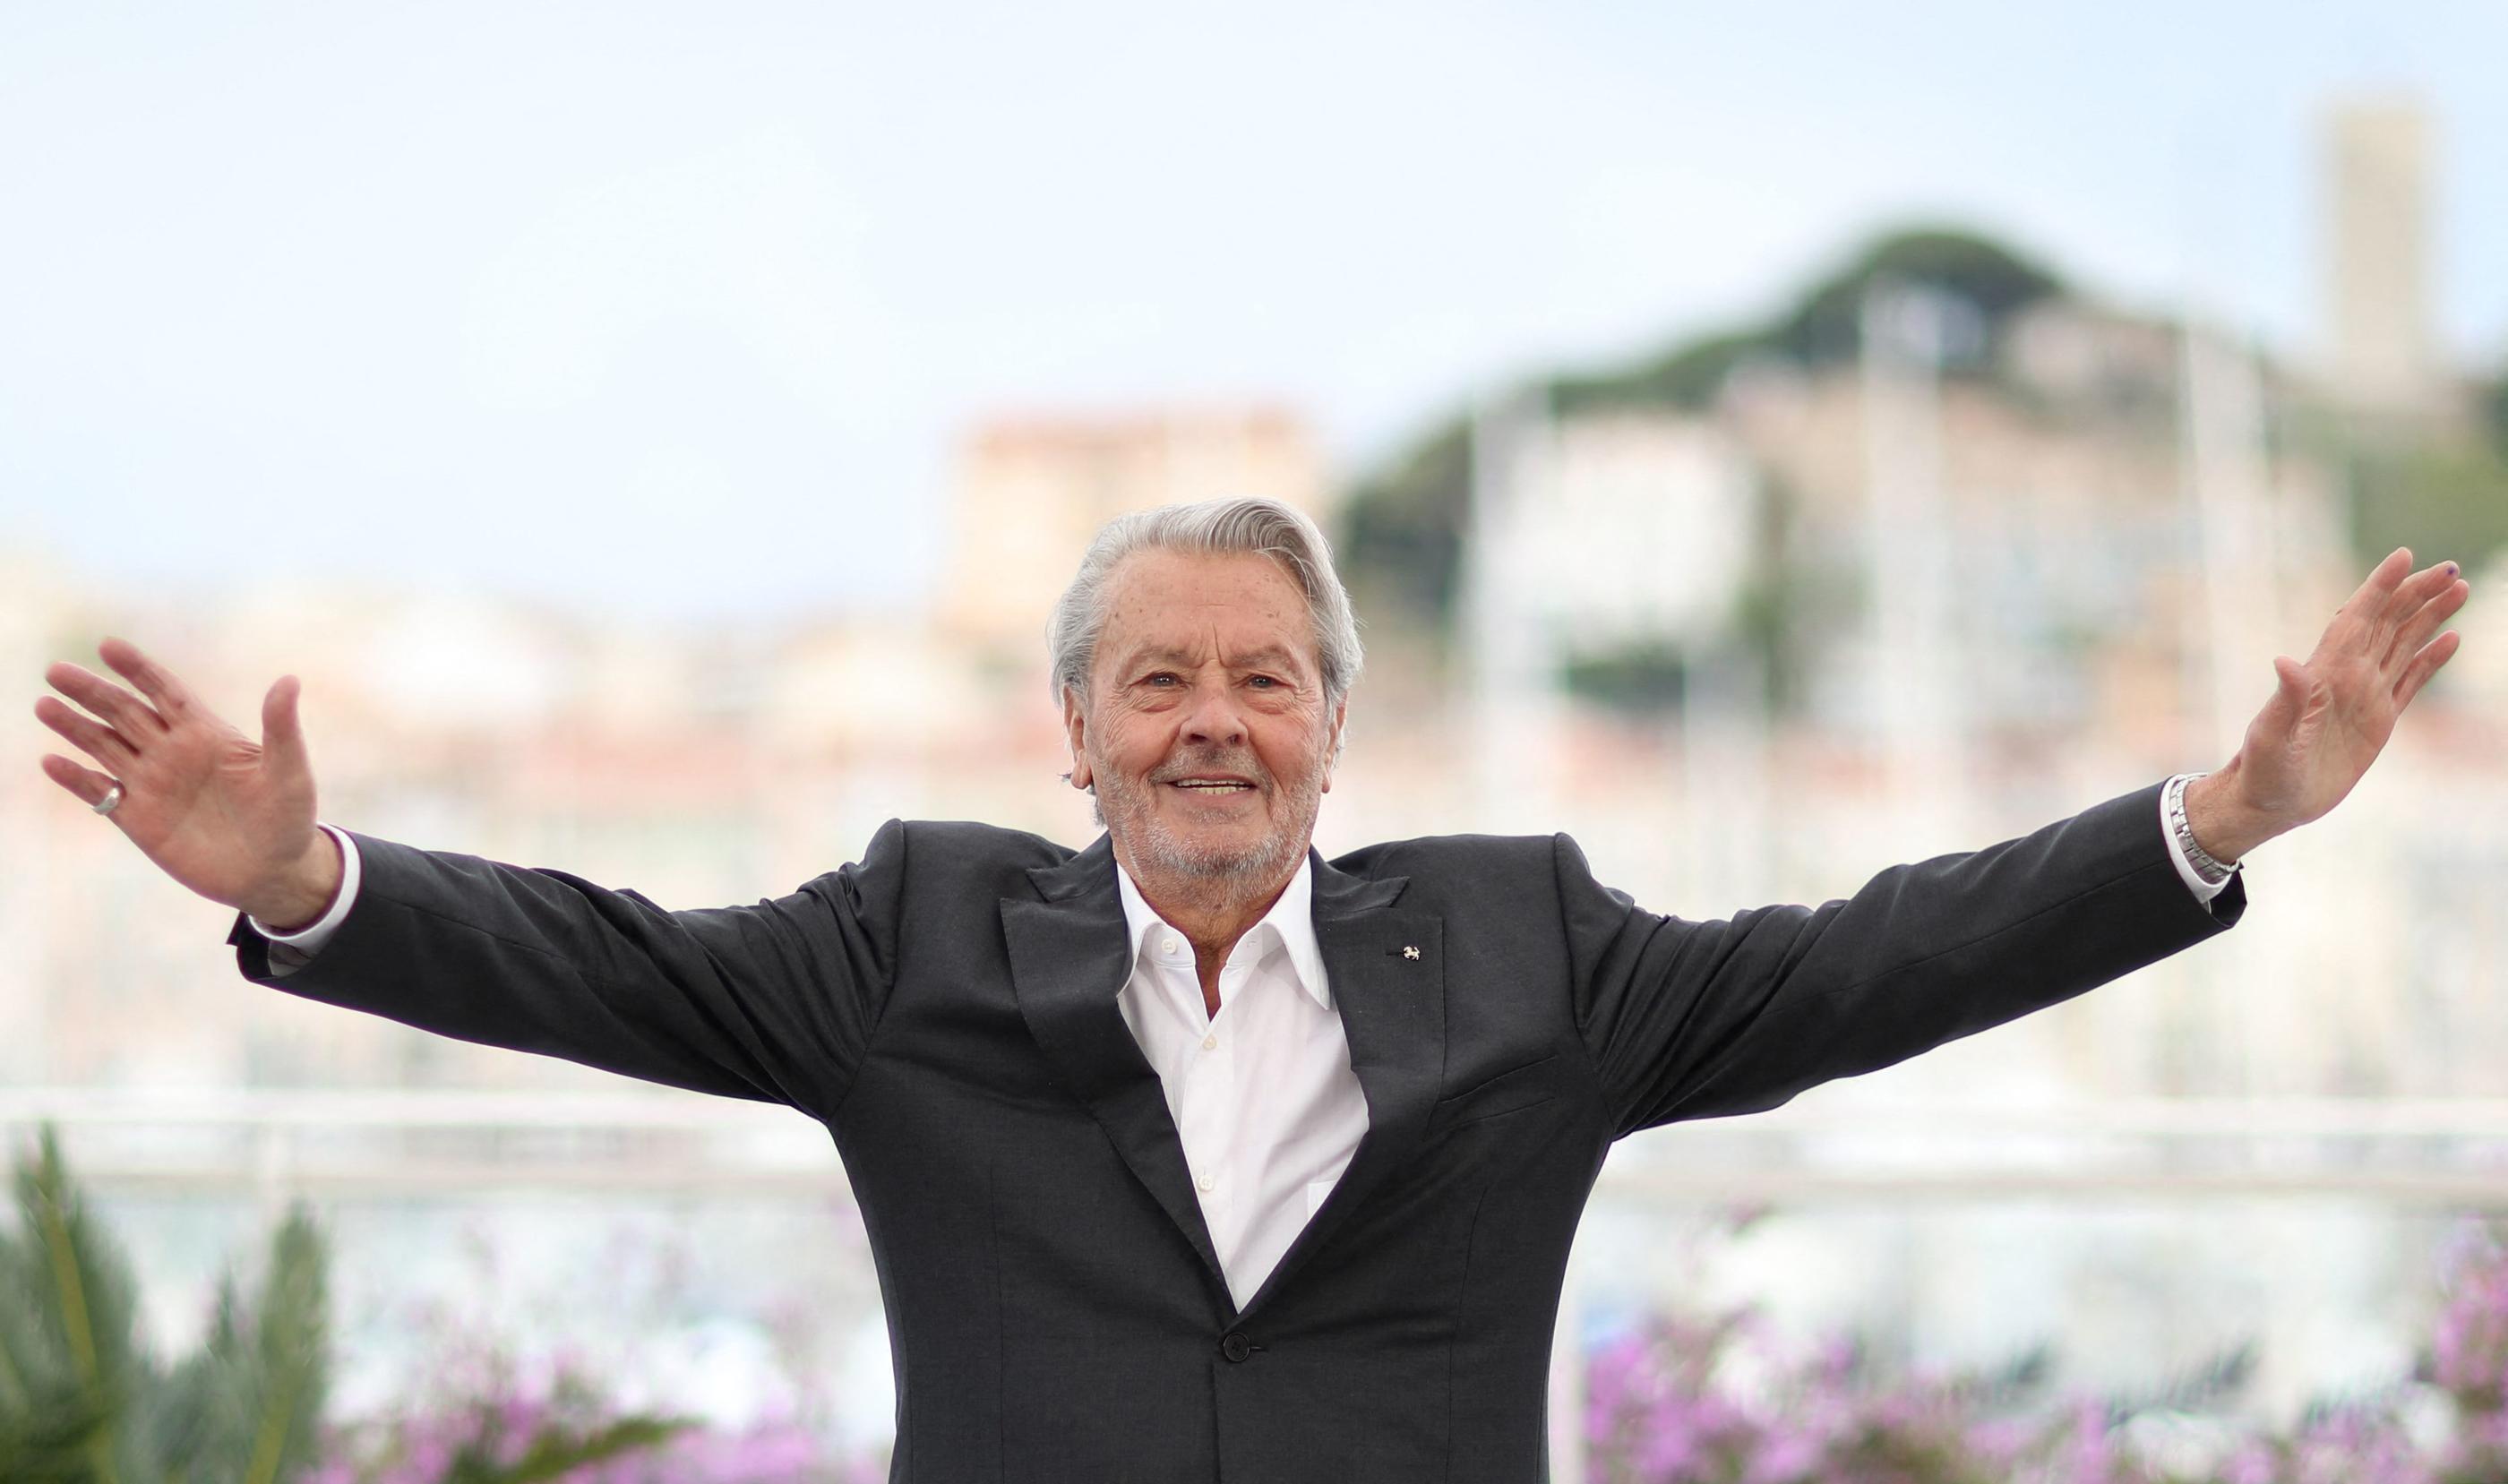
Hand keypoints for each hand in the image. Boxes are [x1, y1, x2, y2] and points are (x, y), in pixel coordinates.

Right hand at [35, 638, 339, 927]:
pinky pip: (101, 793)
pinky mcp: (139, 820)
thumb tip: (289, 681)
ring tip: (45, 705)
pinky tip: (51, 762)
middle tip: (55, 670)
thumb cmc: (289, 819)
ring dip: (75, 727)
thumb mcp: (290, 772)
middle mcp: (172, 753)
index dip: (138, 670)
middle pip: (124, 713)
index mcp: (206, 735)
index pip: (165, 692)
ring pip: (104, 746)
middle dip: (92, 691)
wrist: (274, 874)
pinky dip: (76, 779)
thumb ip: (282, 729)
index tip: (108, 646)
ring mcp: (153, 785)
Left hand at [2188, 548, 2467, 860]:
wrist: (2269, 802)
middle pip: (2388, 622)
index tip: (2404, 555)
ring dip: (2430, 616)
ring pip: (2404, 643)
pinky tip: (2451, 638)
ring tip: (2459, 588)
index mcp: (2326, 673)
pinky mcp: (2378, 719)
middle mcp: (2347, 677)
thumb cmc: (2262, 771)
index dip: (2380, 587)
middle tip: (2450, 569)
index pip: (2357, 618)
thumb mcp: (2270, 738)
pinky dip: (2431, 658)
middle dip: (2416, 593)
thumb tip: (2284, 662)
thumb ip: (2285, 702)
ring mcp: (2364, 696)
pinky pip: (2410, 680)